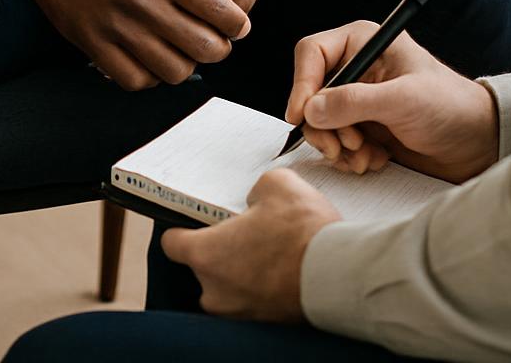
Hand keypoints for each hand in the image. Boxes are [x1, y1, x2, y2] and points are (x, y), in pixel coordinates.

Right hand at [0, 0, 251, 90]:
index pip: (215, 9)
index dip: (237, 23)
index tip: (240, 24)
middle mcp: (140, 4)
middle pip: (201, 47)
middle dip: (220, 47)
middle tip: (219, 39)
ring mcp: (116, 29)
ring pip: (171, 70)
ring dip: (188, 64)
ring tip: (187, 49)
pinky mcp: (94, 46)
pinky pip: (134, 80)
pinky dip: (152, 76)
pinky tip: (155, 58)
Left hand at [161, 168, 340, 322]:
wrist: (338, 274)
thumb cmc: (302, 231)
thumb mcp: (276, 184)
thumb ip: (255, 191)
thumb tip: (256, 203)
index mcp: (206, 255)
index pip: (172, 245)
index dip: (184, 230)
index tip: (198, 224)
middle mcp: (214, 291)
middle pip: (203, 268)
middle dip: (223, 252)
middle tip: (251, 234)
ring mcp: (239, 313)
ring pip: (230, 288)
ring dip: (244, 273)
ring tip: (274, 253)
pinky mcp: (264, 326)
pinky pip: (254, 302)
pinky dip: (264, 289)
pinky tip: (286, 271)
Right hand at [285, 20, 498, 183]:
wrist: (474, 142)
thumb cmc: (449, 106)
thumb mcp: (403, 100)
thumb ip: (356, 101)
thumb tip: (312, 109)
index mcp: (363, 42)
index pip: (312, 54)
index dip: (302, 84)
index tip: (301, 116)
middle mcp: (356, 67)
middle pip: (310, 93)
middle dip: (323, 126)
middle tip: (344, 146)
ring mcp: (357, 98)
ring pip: (319, 123)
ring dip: (338, 146)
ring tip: (366, 156)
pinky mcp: (362, 126)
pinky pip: (335, 142)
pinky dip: (349, 156)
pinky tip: (376, 159)